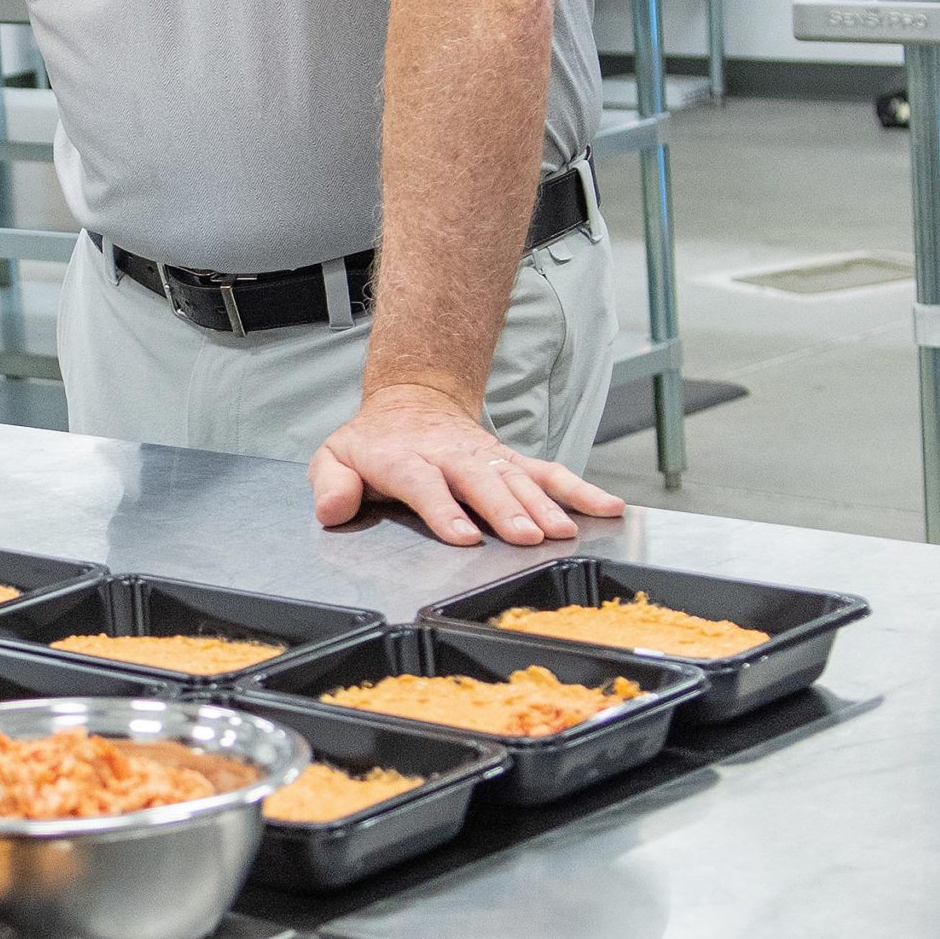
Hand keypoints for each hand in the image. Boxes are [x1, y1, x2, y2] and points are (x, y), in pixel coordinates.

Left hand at [308, 381, 624, 543]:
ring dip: (544, 506)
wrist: (411, 400)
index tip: (463, 536)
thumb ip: (331, 484)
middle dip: (505, 509)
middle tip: (527, 537)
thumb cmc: (374, 443)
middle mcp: (452, 456)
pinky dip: (581, 489)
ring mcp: (486, 457)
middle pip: (481, 482)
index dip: (444, 510)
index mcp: (406, 459)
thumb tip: (331, 510)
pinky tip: (608, 508)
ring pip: (519, 478)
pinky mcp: (511, 461)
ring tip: (564, 533)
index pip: (425, 485)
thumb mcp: (336, 456)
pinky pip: (550, 473)